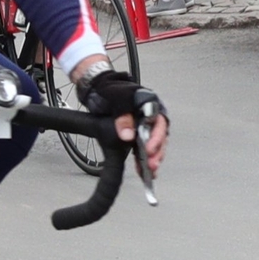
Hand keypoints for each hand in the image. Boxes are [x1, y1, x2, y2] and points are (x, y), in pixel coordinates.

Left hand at [76, 61, 167, 176]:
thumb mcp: (116, 97)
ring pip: (155, 144)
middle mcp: (151, 115)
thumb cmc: (111, 88)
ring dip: (152, 159)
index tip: (149, 149)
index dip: (156, 137)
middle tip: (151, 164)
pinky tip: (143, 171)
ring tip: (149, 171)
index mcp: (150, 103)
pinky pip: (144, 149)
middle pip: (160, 136)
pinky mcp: (138, 135)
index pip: (159, 122)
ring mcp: (145, 126)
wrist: (99, 88)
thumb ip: (122, 115)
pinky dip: (144, 161)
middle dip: (156, 152)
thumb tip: (127, 135)